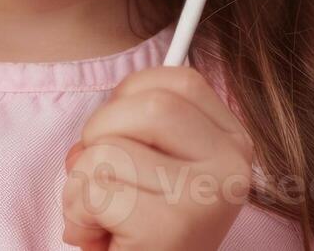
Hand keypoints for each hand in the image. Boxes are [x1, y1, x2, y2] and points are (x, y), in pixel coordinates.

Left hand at [61, 65, 255, 249]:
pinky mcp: (174, 226)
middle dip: (100, 136)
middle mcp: (232, 165)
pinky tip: (102, 236)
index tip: (125, 137)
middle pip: (146, 104)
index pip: (179, 78)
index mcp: (232, 142)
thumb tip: (87, 139)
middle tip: (105, 181)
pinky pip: (97, 190)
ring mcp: (208, 194)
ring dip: (83, 184)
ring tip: (104, 216)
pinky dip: (81, 213)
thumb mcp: (150, 170)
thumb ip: (132, 132)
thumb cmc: (142, 231)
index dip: (131, 99)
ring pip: (110, 147)